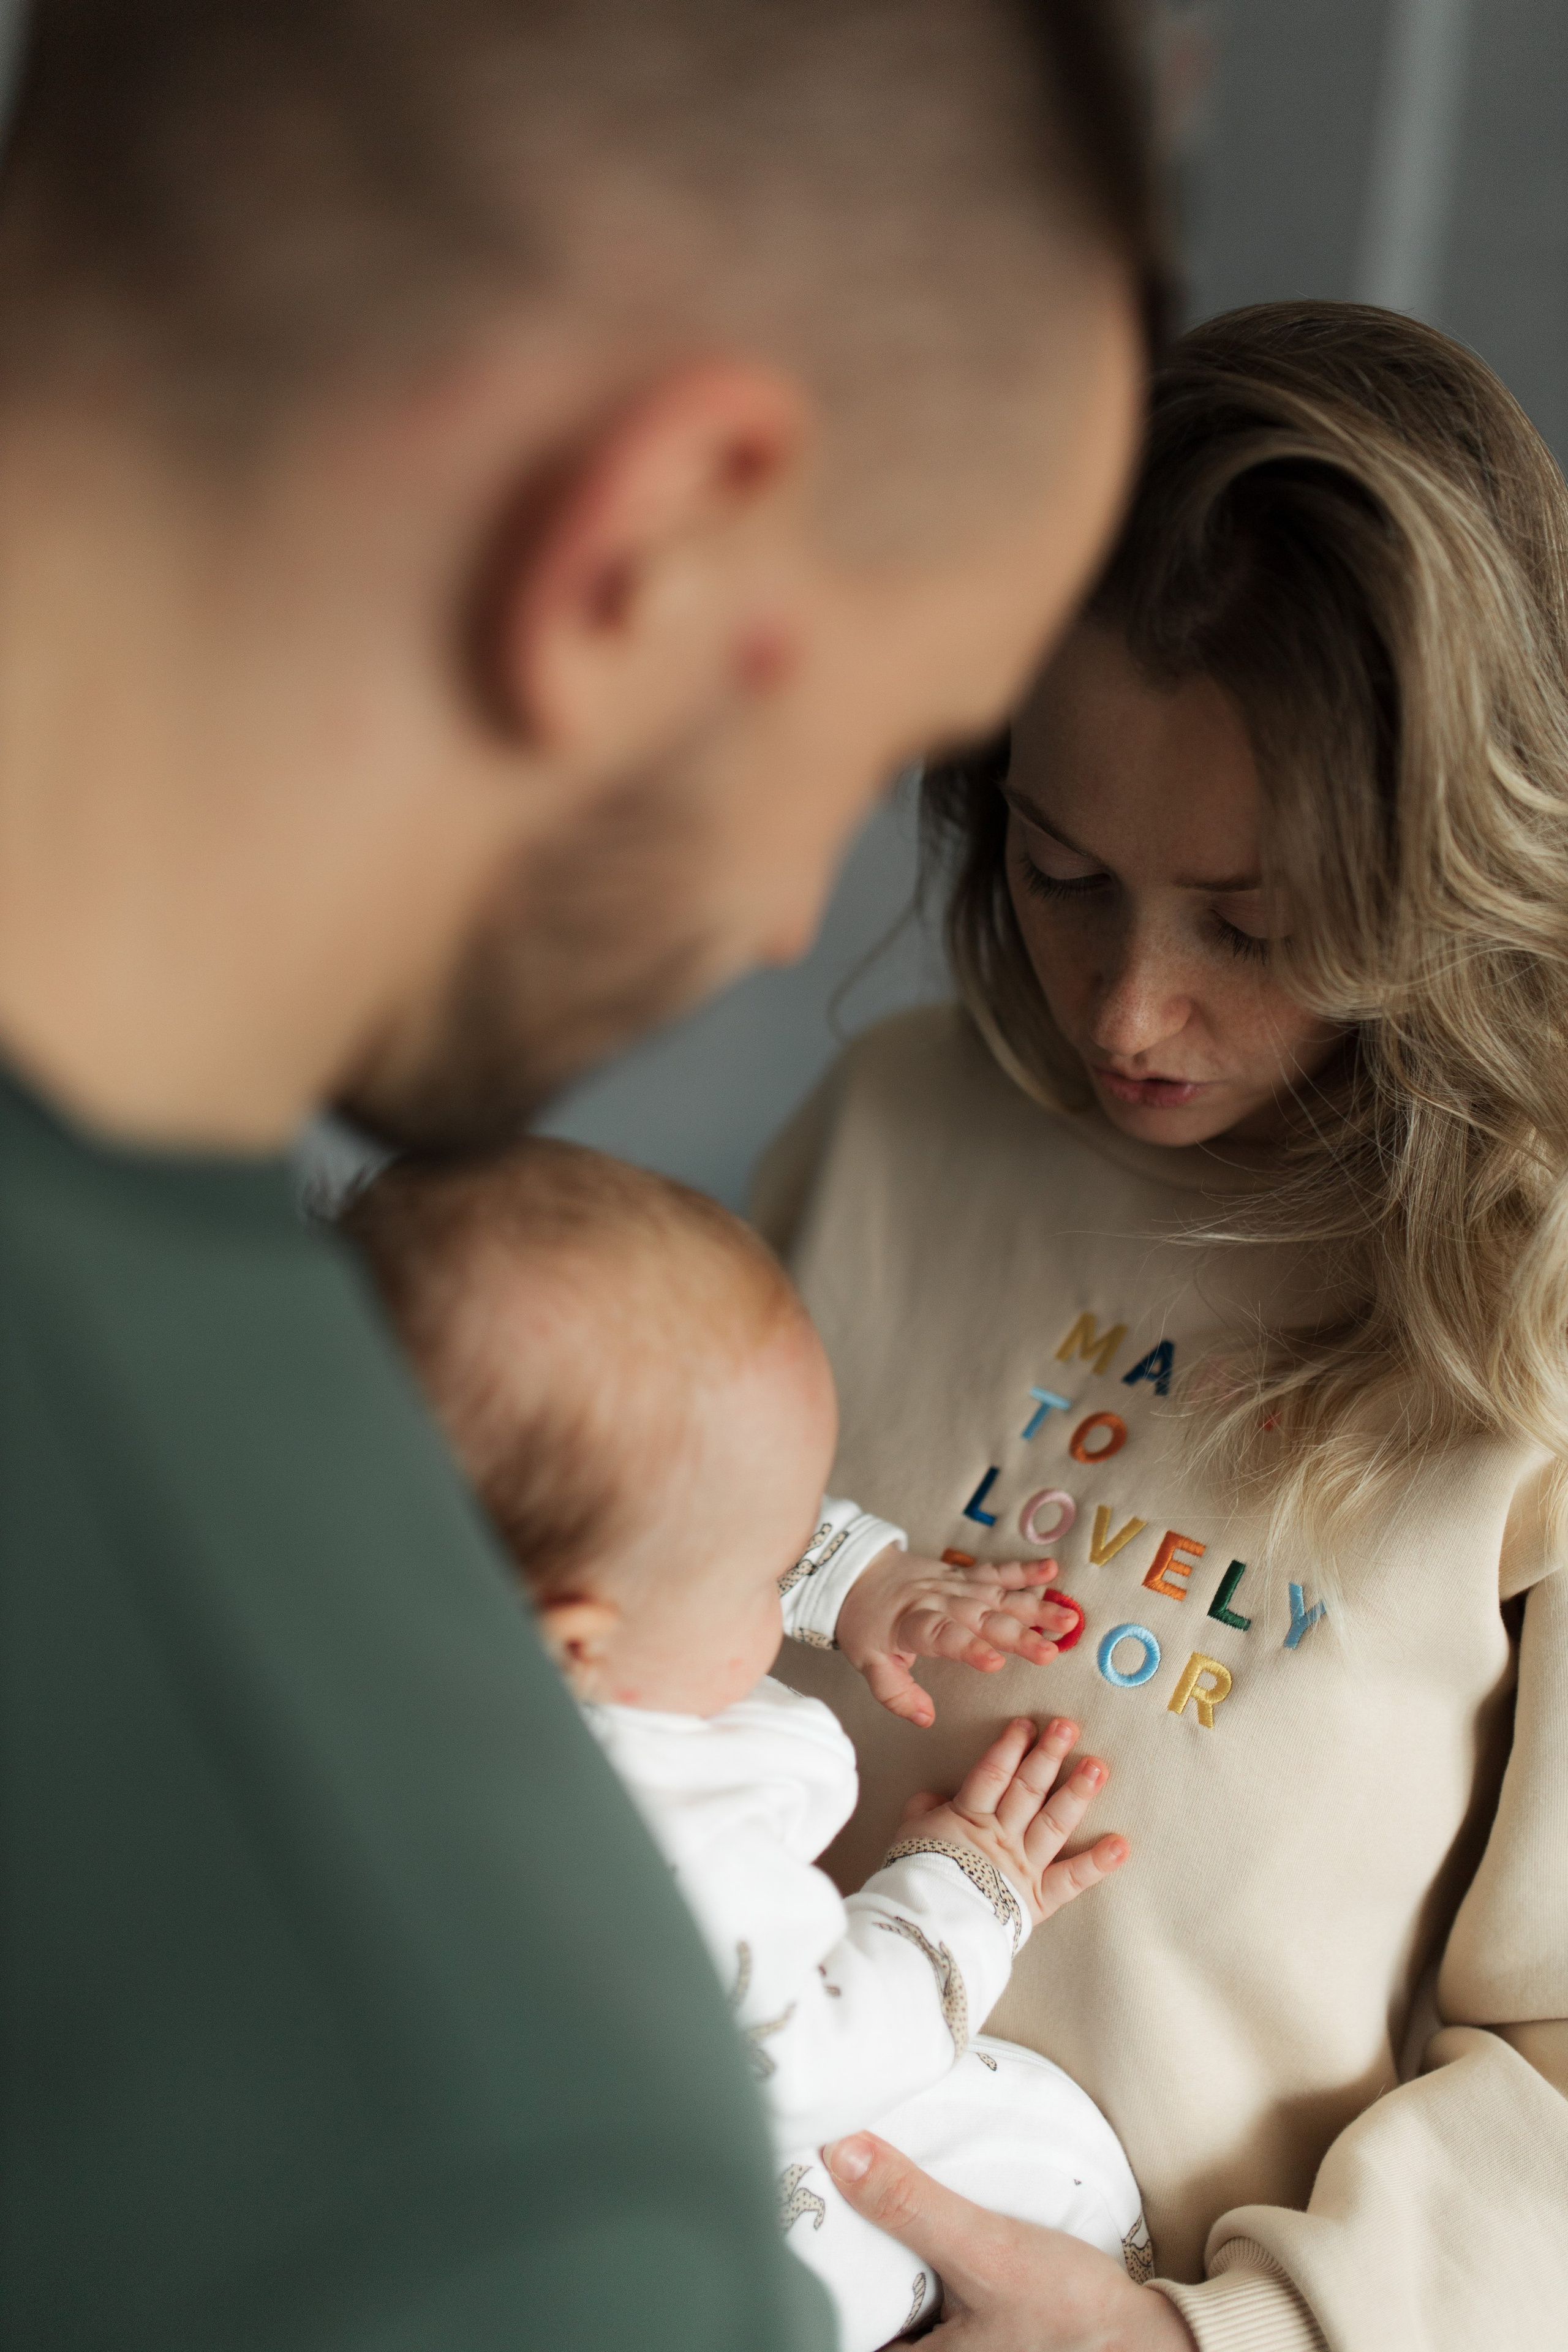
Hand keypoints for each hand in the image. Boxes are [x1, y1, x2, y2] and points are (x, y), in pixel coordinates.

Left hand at [821, 2134, 1195, 2351]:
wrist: (1143, 2342)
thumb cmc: (1071, 2314)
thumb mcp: (989, 2252)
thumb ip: (913, 2207)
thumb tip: (841, 2152)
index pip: (826, 2326)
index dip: (804, 2279)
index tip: (789, 2217)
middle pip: (850, 2314)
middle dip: (837, 2264)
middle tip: (819, 2192)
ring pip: (879, 2307)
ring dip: (870, 2260)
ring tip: (851, 2196)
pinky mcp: (956, 2339)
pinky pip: (907, 2305)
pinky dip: (898, 2265)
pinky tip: (896, 2222)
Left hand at [837, 1545, 1075, 1727]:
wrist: (857, 1573)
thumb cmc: (866, 1623)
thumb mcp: (868, 1662)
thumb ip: (896, 1692)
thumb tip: (926, 1719)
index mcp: (913, 1623)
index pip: (943, 1635)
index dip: (968, 1647)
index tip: (996, 1663)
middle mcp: (940, 1600)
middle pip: (982, 1617)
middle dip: (1018, 1634)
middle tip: (1051, 1652)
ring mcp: (955, 1585)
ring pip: (998, 1596)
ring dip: (1034, 1606)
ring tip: (1068, 1619)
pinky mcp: (964, 1576)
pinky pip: (996, 1572)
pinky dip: (1024, 1571)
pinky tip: (1052, 1573)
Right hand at [893, 1716, 1124, 1928]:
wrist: (924, 1927)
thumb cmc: (913, 1876)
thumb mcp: (909, 1833)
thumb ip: (925, 1807)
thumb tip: (937, 1794)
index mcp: (968, 1819)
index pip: (992, 1774)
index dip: (1009, 1747)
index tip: (1027, 1724)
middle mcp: (1000, 1837)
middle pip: (1027, 1790)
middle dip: (1048, 1756)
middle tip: (1068, 1726)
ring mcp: (1023, 1866)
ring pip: (1053, 1824)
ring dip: (1077, 1794)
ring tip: (1098, 1767)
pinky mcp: (1038, 1899)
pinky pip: (1071, 1879)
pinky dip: (1097, 1863)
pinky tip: (1121, 1845)